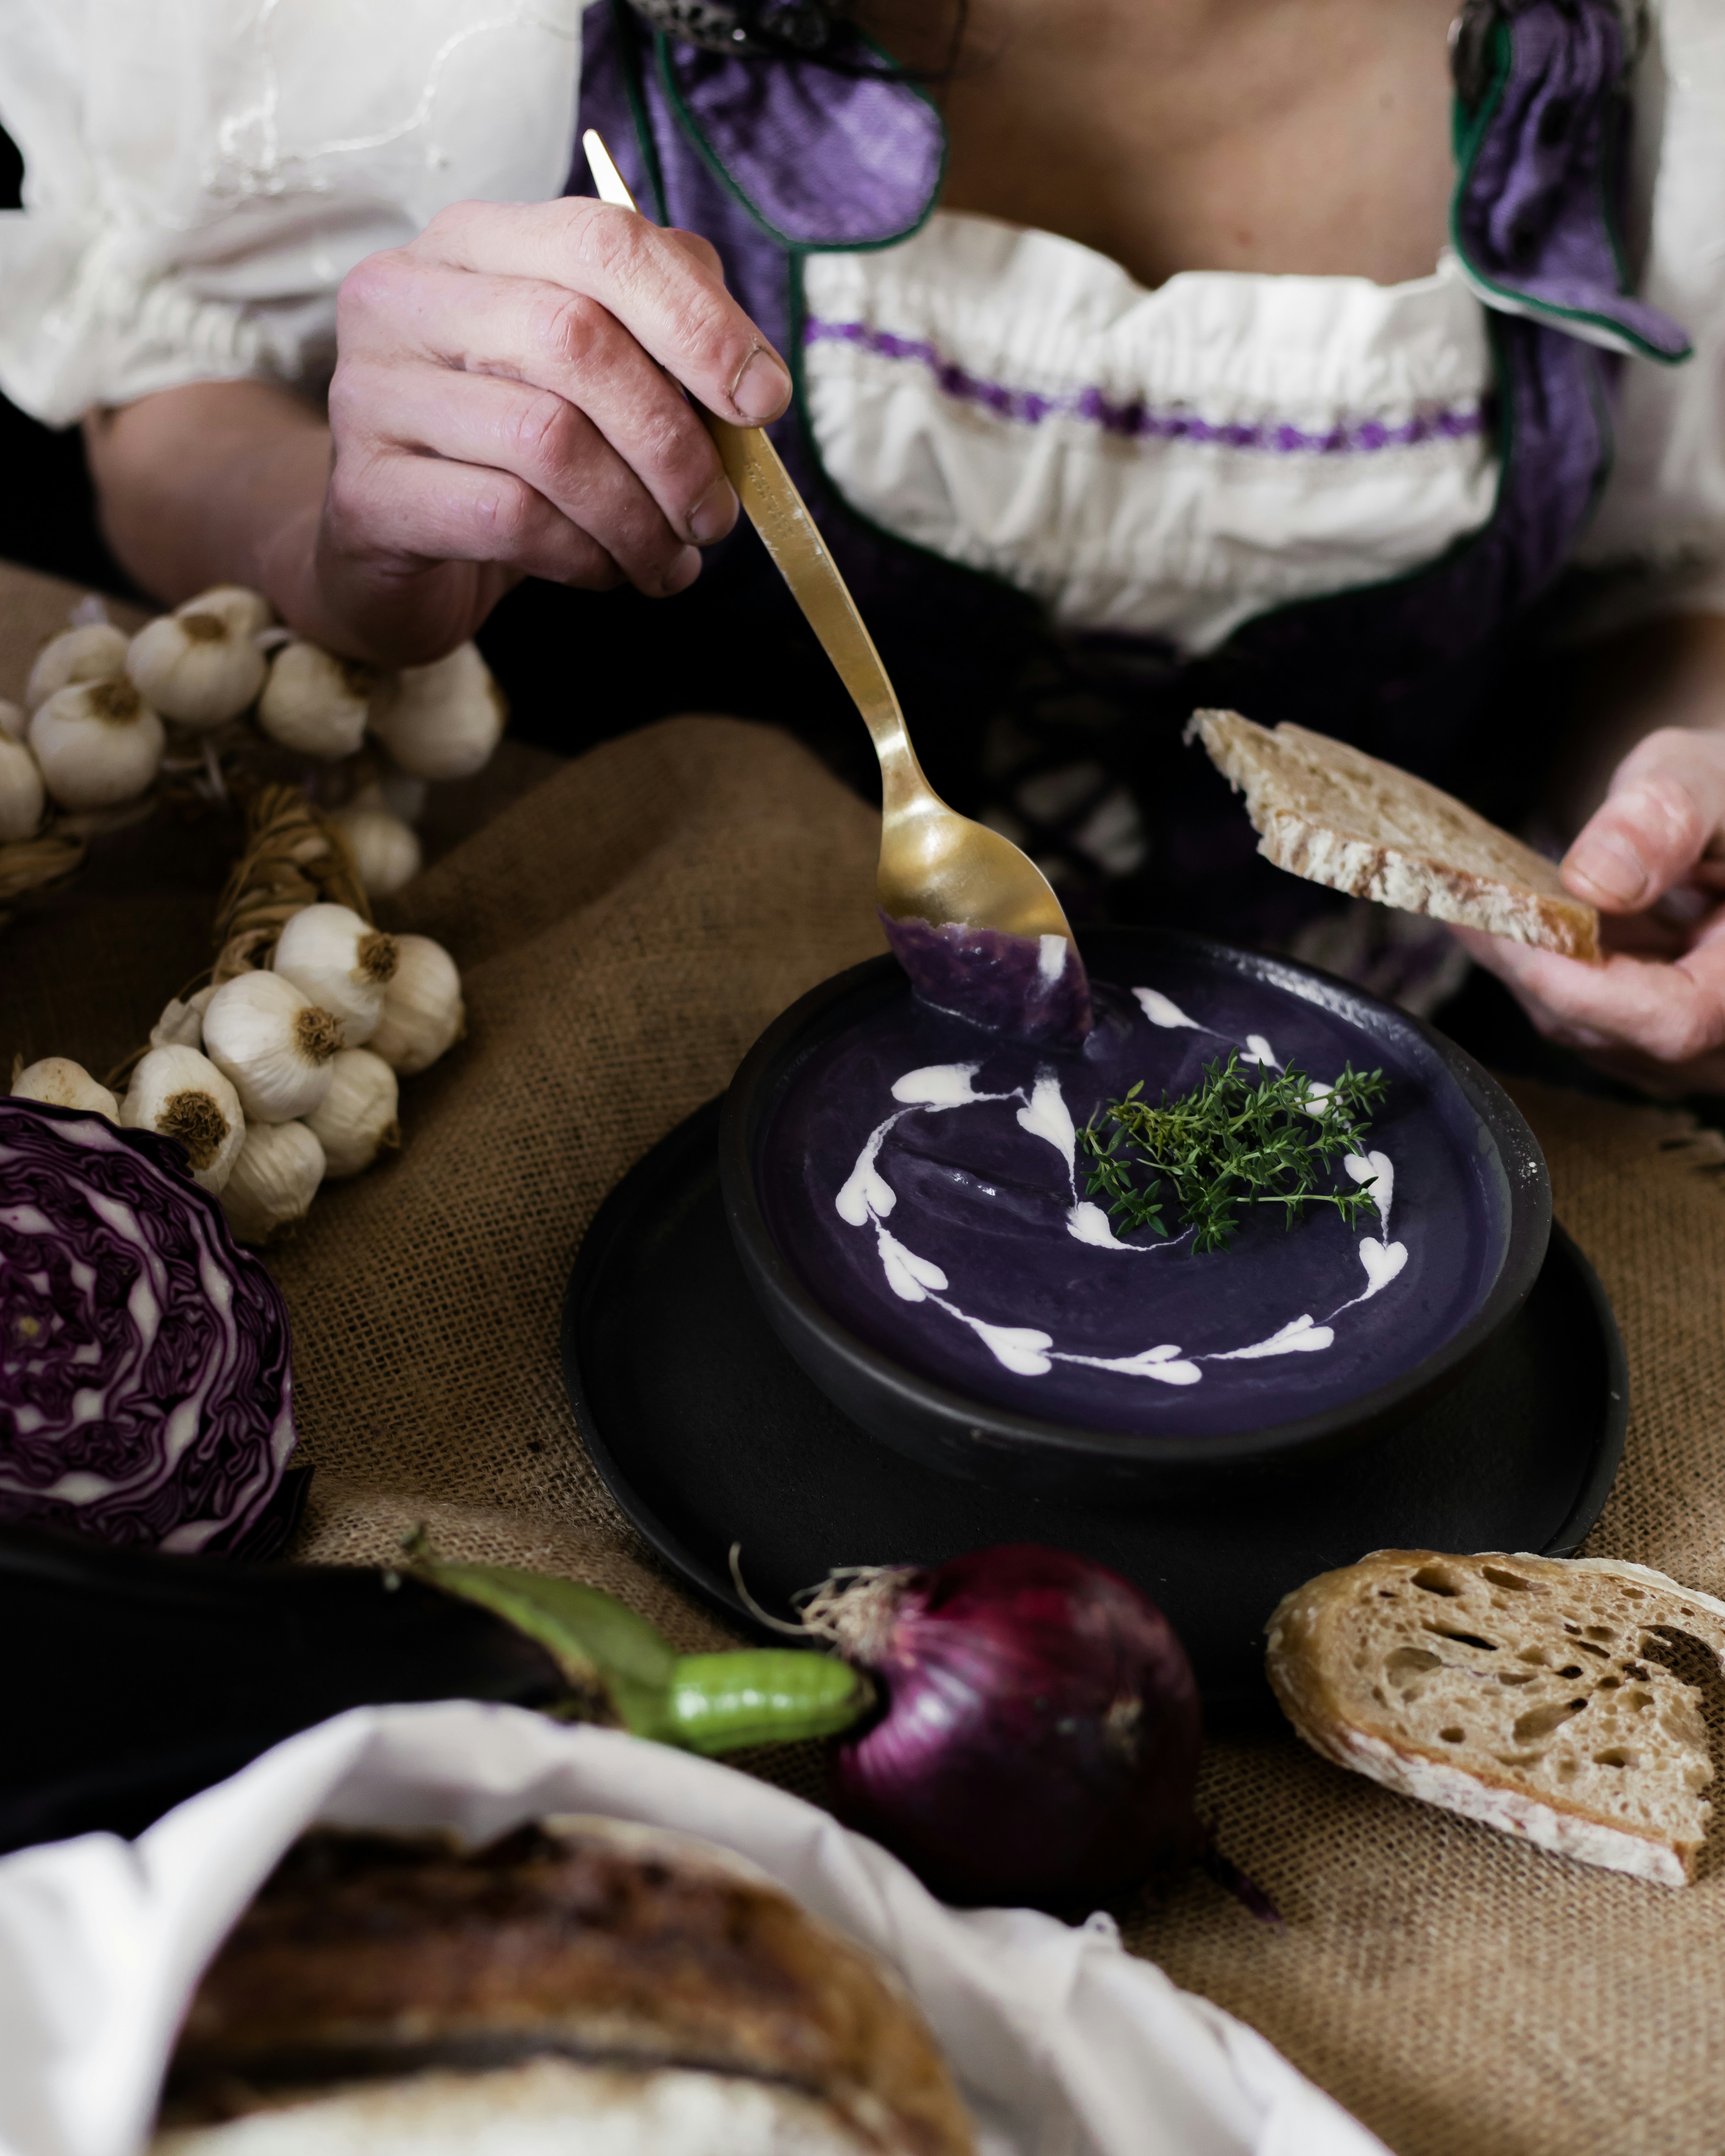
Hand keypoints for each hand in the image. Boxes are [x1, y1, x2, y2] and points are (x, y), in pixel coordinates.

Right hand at [306, 198, 790, 660]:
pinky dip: (583, 557)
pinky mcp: (365, 493)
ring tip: (670, 560)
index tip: (764, 401)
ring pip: (547, 439)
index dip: (699, 321)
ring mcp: (370, 392)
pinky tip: (605, 573)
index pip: (601, 238)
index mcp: (475, 242)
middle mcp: (405, 297)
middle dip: (673, 442)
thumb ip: (668, 342)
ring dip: (637, 517)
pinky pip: (509, 517)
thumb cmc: (512, 451)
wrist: (397, 548)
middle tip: (715, 516)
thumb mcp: (595, 378)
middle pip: (577, 339)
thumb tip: (751, 375)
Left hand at [1454, 725, 1724, 1093]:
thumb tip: (1595, 879)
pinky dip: (1539, 965)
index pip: (1670, 1020)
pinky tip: (1503, 914)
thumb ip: (1664, 820)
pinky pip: (1580, 1015)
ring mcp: (1689, 1050)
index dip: (1575, 984)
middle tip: (1458, 895)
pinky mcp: (1649, 1033)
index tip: (1501, 924)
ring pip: (1580, 1028)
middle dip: (1523, 961)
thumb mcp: (1710, 778)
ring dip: (1520, 962)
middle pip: (1606, 1029)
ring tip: (1468, 895)